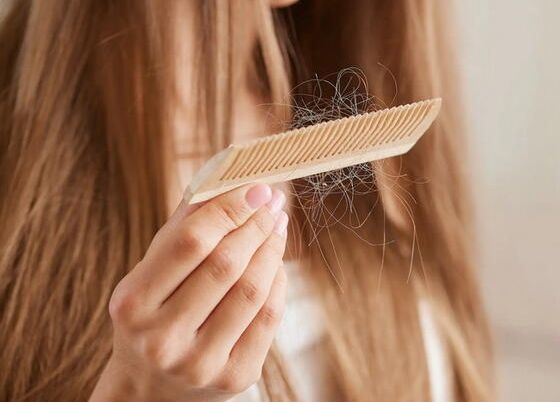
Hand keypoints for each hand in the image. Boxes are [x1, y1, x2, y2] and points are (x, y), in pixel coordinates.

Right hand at [90, 184, 288, 401]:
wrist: (152, 387)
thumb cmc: (152, 316)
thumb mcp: (150, 273)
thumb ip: (183, 227)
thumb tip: (223, 175)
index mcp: (133, 305)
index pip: (191, 242)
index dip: (229, 208)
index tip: (254, 186)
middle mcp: (163, 339)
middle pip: (226, 264)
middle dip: (256, 223)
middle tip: (272, 200)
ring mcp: (201, 363)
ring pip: (252, 289)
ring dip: (272, 247)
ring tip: (277, 224)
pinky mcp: (235, 377)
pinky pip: (269, 317)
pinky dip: (278, 280)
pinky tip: (275, 261)